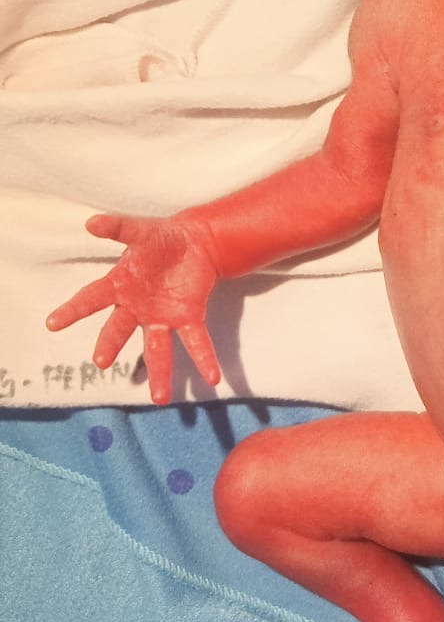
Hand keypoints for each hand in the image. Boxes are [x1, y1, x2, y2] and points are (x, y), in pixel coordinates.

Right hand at [45, 214, 222, 405]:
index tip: (52, 323)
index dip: (72, 310)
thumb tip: (91, 222)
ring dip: (159, 373)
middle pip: (119, 330)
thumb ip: (118, 229)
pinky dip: (204, 359)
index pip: (91, 298)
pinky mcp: (188, 317)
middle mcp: (137, 308)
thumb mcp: (140, 230)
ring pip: (157, 349)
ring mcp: (162, 316)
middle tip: (101, 362)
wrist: (195, 241)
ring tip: (160, 399)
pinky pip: (195, 341)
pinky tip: (212, 378)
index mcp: (120, 285)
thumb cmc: (161, 239)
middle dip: (109, 345)